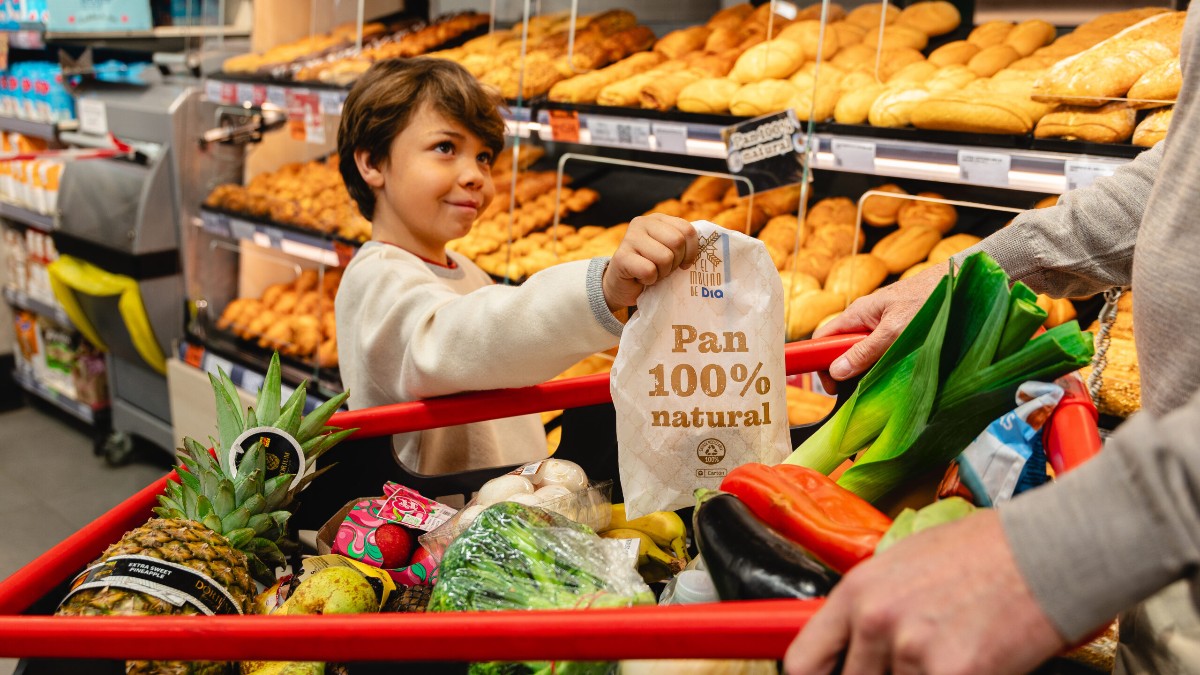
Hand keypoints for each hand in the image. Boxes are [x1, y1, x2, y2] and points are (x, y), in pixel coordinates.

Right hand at [603, 213, 698, 311]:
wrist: (622, 286)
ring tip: (651, 273)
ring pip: (664, 257)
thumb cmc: (650, 268)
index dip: (692, 251)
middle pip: (677, 242)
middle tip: (664, 269)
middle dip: (675, 263)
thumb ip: (683, 244)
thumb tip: (708, 247)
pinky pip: (649, 270)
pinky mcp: (621, 257)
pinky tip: (640, 278)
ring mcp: (629, 238)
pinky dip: (649, 280)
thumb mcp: (669, 251)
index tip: (685, 264)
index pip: (687, 230)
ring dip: (662, 273)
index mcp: (658, 219)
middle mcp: (642, 223)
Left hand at [784, 510, 1066, 674]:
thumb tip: (857, 645)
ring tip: (954, 652)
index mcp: (857, 591)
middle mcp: (874, 619)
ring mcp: (911, 649)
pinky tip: (975, 664)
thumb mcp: (905, 566)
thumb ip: (874, 608)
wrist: (1046, 552)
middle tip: (919, 660)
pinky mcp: (952, 671)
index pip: (804, 660)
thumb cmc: (985, 553)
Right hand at [814, 262, 945, 380]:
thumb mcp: (894, 330)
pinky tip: (897, 372)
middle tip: (857, 391)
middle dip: (846, 371)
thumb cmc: (928, 298)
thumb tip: (836, 371)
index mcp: (856, 314)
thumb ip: (865, 351)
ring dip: (868, 369)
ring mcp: (881, 325)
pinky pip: (882, 351)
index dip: (819, 363)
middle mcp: (865, 319)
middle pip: (841, 349)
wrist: (960, 281)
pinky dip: (885, 364)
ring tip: (881, 383)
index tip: (830, 387)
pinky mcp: (898, 330)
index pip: (822, 339)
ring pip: (863, 352)